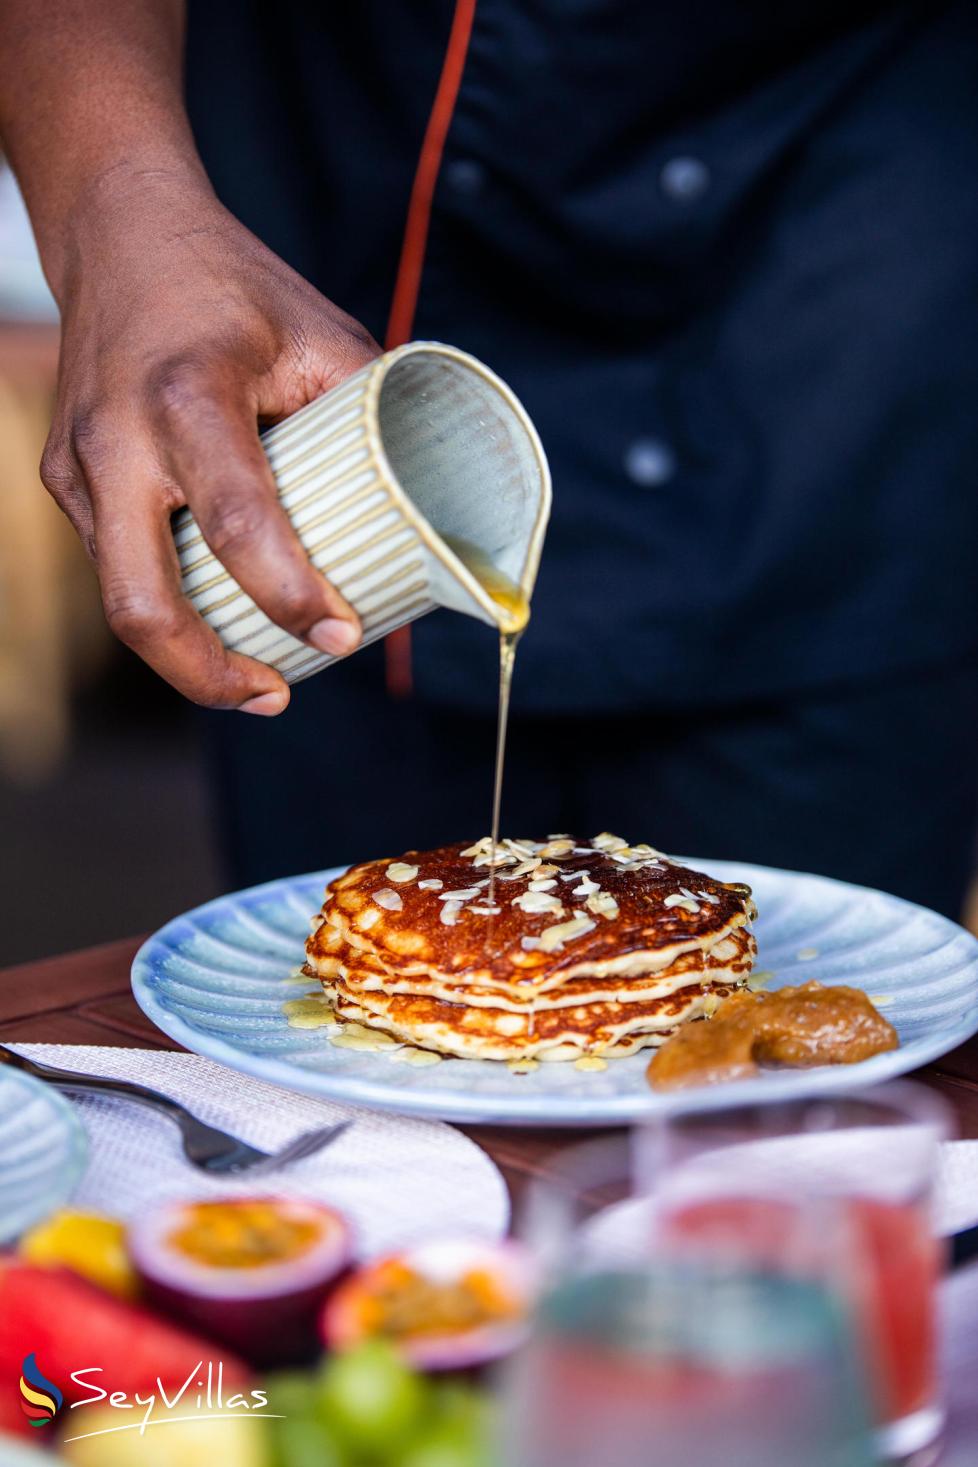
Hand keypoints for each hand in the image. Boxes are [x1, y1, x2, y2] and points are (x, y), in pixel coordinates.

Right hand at [42, 167, 380, 713]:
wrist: (117, 231)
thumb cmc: (232, 284)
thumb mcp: (322, 334)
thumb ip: (370, 419)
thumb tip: (430, 506)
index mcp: (190, 396)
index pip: (240, 524)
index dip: (292, 597)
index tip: (340, 637)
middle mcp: (119, 439)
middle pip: (144, 606)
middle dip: (211, 674)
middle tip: (278, 694)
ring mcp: (79, 466)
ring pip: (121, 600)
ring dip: (188, 656)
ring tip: (256, 676)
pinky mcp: (64, 480)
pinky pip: (116, 566)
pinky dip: (169, 604)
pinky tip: (217, 613)